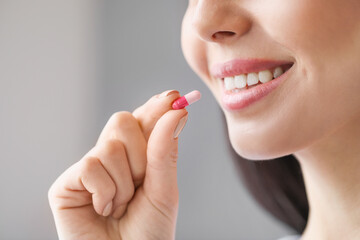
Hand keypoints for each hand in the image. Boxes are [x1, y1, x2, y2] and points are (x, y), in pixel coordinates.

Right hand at [48, 90, 187, 239]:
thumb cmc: (149, 231)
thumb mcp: (164, 189)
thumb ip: (166, 150)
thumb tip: (176, 110)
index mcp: (136, 156)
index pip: (143, 120)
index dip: (156, 107)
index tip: (174, 96)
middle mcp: (111, 157)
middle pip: (123, 121)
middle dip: (141, 154)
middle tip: (142, 182)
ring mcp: (89, 169)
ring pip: (109, 146)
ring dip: (125, 183)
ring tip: (121, 206)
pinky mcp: (67, 183)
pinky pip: (90, 167)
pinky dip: (105, 193)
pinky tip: (103, 210)